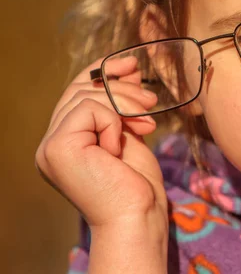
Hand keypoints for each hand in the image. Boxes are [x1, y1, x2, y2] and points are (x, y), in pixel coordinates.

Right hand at [35, 56, 167, 230]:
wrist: (138, 214)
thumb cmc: (136, 182)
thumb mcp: (129, 132)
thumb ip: (121, 105)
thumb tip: (128, 69)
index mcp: (66, 140)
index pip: (76, 92)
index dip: (101, 72)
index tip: (131, 65)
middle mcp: (51, 142)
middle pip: (80, 90)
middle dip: (120, 87)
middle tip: (151, 99)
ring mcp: (50, 146)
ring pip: (86, 96)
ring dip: (125, 104)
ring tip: (148, 121)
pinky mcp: (57, 147)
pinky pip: (90, 110)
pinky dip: (114, 121)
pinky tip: (122, 144)